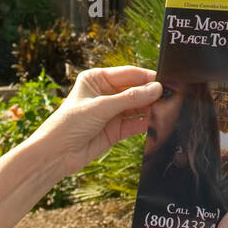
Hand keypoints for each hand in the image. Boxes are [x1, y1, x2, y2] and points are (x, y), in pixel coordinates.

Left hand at [31, 65, 160, 180]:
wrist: (56, 154)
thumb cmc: (70, 123)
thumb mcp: (102, 107)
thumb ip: (131, 98)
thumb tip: (156, 88)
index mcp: (97, 79)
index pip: (128, 74)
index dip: (147, 77)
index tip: (166, 80)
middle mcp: (105, 93)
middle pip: (135, 90)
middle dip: (151, 94)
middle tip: (171, 96)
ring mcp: (111, 112)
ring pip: (137, 107)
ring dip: (151, 109)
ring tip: (168, 109)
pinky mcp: (115, 130)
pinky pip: (135, 123)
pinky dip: (146, 123)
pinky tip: (158, 122)